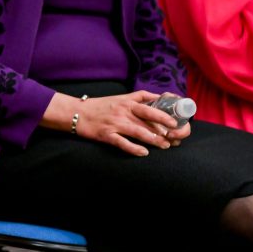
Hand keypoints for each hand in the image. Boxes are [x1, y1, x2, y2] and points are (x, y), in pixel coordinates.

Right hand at [52, 90, 178, 156]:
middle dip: (163, 126)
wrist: (77, 113)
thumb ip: (139, 98)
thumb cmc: (101, 106)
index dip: (163, 112)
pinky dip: (134, 149)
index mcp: (127, 101)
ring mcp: (115, 123)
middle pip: (146, 117)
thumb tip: (160, 99)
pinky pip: (123, 143)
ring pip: (138, 131)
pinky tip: (144, 153)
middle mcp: (122, 111)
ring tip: (164, 146)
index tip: (175, 120)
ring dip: (153, 139)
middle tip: (174, 134)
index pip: (149, 104)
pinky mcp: (106, 135)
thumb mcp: (120, 98)